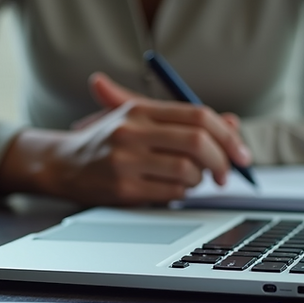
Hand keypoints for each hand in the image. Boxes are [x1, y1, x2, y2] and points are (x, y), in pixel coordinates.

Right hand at [0, 72, 250, 204]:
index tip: (240, 153)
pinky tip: (169, 188)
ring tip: (189, 179)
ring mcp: (126, 160)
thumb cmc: (107, 139)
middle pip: (198, 143)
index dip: (227, 135)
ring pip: (187, 171)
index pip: (198, 116)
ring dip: (198, 180)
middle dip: (221, 161)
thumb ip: (184, 118)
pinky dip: (180, 193)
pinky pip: (171, 193)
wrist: (63, 163)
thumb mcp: (140, 118)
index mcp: (140, 109)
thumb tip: (231, 123)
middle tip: (226, 174)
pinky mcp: (123, 188)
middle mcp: (132, 131)